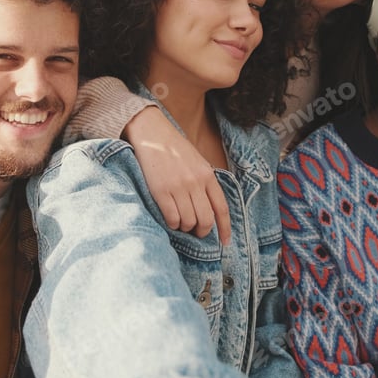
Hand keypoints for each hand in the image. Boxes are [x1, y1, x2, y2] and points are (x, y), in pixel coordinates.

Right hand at [124, 107, 230, 244]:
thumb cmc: (175, 150)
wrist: (153, 134)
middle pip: (205, 220)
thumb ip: (205, 183)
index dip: (224, 228)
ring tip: (180, 222)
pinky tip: (170, 219)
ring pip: (188, 222)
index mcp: (208, 175)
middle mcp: (195, 182)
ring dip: (185, 228)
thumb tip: (210, 210)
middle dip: (201, 232)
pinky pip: (172, 218)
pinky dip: (172, 224)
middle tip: (195, 232)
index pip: (221, 208)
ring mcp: (178, 187)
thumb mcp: (198, 162)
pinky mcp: (161, 191)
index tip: (224, 242)